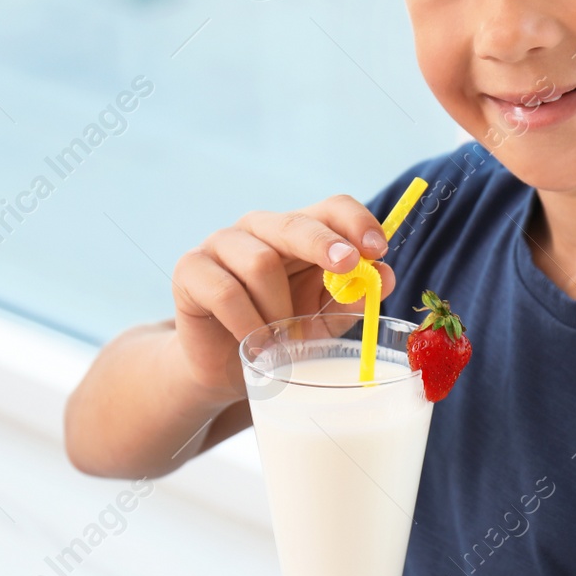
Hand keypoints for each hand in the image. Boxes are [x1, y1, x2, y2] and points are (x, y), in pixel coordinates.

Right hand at [171, 195, 394, 400]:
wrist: (224, 367)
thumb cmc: (279, 335)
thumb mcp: (323, 320)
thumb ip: (351, 299)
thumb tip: (385, 277)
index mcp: (297, 232)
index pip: (331, 207)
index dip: (356, 221)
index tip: (378, 249)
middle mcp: (258, 228)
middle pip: (294, 223)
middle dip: (324, 244)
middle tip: (347, 266)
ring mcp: (220, 243)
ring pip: (260, 263)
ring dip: (278, 310)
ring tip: (283, 340)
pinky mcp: (189, 269)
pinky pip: (226, 292)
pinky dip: (248, 324)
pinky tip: (255, 343)